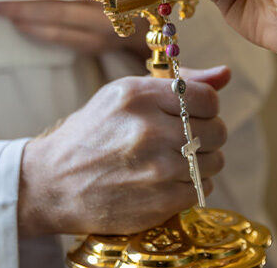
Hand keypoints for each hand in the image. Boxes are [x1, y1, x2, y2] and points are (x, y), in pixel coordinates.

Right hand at [17, 67, 229, 235]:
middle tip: (182, 140)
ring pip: (214, 162)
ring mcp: (156, 168)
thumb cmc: (92, 134)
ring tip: (172, 161)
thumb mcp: (124, 95)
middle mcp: (149, 129)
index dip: (205, 107)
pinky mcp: (160, 201)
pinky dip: (190, 186)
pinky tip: (165, 181)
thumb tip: (224, 75)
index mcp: (139, 96)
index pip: (208, 98)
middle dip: (206, 136)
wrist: (52, 184)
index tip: (191, 114)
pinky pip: (201, 189)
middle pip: (216, 131)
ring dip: (200, 163)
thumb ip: (178, 83)